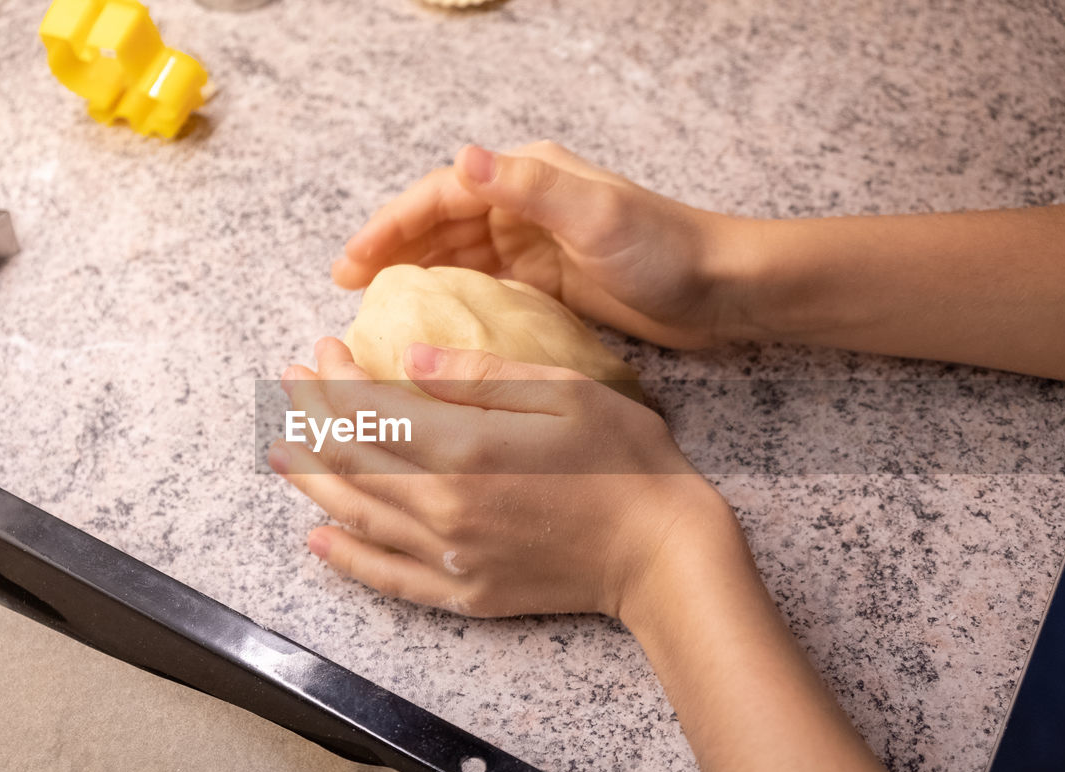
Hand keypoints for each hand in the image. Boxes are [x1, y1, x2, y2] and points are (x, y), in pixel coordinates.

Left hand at [268, 337, 729, 618]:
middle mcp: (443, 505)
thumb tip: (405, 355)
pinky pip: (388, 577)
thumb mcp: (562, 390)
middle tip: (289, 388)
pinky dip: (347, 558)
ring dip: (311, 479)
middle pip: (351, 459)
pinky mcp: (465, 593)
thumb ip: (478, 374)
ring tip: (280, 452)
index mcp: (465, 446)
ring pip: (357, 514)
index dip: (335, 377)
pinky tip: (319, 540)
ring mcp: (451, 556)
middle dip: (310, 418)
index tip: (320, 350)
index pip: (370, 408)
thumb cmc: (625, 459)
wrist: (664, 552)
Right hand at [333, 141, 751, 348]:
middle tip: (345, 287)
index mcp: (528, 178)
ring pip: (457, 255)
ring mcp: (534, 244)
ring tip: (373, 305)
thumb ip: (529, 188)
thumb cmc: (665, 249)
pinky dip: (451, 298)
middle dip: (390, 250)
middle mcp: (524, 204)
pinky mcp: (547, 281)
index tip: (351, 261)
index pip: (441, 194)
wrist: (720, 288)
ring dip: (415, 274)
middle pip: (440, 223)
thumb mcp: (597, 215)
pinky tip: (429, 321)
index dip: (391, 225)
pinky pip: (484, 286)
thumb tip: (463, 157)